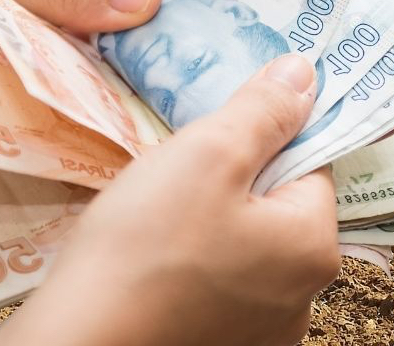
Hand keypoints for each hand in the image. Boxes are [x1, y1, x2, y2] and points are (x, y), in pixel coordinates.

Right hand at [0, 54, 339, 345]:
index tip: (217, 132)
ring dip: (208, 224)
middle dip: (233, 182)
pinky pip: (217, 287)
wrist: (77, 345)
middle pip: (277, 208)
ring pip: (244, 247)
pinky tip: (152, 262)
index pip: (309, 165)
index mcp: (315, 248)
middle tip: (178, 174)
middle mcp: (303, 299)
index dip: (264, 137)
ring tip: (156, 219)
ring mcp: (262, 332)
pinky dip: (192, 268)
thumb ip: (264, 111)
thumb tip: (305, 75)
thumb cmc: (143, 248)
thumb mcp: (207, 154)